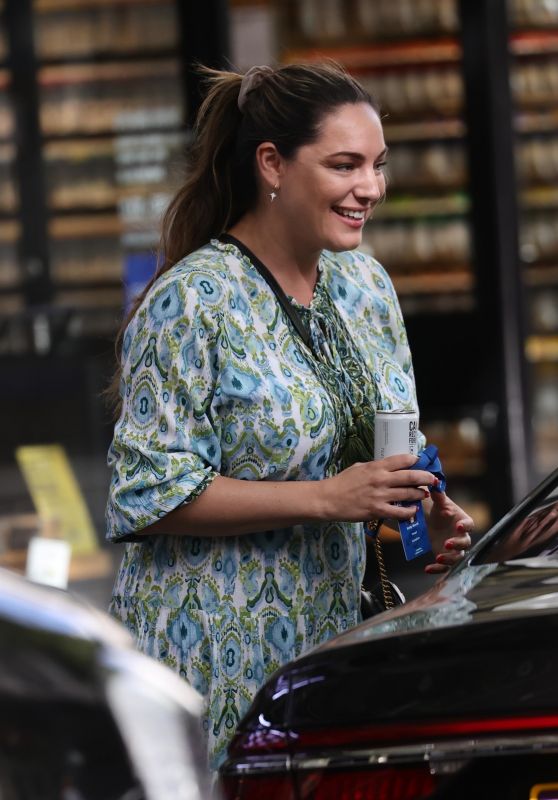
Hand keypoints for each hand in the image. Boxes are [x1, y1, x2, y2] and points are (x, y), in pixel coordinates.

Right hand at [321, 454, 435, 522]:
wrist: (328, 499)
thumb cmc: (342, 482)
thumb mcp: (358, 467)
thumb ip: (374, 467)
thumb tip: (388, 467)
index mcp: (376, 467)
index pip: (402, 460)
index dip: (415, 460)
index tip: (421, 462)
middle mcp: (381, 479)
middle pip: (411, 476)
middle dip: (426, 477)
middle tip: (433, 479)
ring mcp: (380, 495)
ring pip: (408, 494)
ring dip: (419, 494)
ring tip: (424, 494)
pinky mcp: (377, 510)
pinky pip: (399, 512)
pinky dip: (409, 511)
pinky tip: (413, 510)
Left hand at [424, 490, 473, 574]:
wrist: (431, 520)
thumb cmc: (439, 510)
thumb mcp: (439, 502)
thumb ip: (439, 495)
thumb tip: (435, 482)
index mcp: (463, 521)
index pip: (469, 524)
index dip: (465, 526)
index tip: (458, 526)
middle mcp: (461, 536)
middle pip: (465, 543)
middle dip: (457, 544)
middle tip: (447, 543)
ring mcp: (454, 548)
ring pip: (457, 557)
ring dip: (449, 559)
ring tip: (438, 558)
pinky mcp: (445, 557)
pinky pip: (444, 567)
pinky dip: (437, 569)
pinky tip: (427, 568)